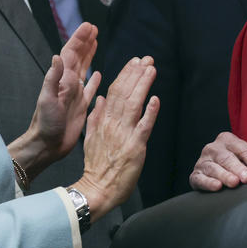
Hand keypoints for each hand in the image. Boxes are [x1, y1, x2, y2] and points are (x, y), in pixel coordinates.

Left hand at [10, 23, 99, 178]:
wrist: (47, 145)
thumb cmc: (46, 124)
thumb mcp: (47, 99)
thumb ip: (53, 78)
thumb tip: (57, 56)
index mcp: (62, 80)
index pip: (71, 54)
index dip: (79, 39)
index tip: (89, 26)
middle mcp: (68, 84)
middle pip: (79, 58)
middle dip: (86, 42)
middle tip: (94, 29)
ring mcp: (75, 95)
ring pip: (85, 70)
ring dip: (90, 55)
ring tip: (96, 43)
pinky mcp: (81, 107)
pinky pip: (90, 89)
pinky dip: (95, 80)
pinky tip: (99, 73)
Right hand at [76, 57, 159, 219]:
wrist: (97, 188)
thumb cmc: (96, 166)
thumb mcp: (91, 137)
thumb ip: (96, 116)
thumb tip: (100, 98)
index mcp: (103, 120)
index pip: (114, 91)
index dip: (125, 74)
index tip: (134, 62)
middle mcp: (113, 124)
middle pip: (124, 92)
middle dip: (136, 73)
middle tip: (146, 59)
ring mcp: (124, 134)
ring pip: (134, 104)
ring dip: (143, 85)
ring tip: (151, 69)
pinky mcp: (135, 146)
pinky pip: (144, 126)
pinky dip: (150, 112)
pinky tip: (155, 99)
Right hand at [189, 132, 246, 191]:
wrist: (211, 171)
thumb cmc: (232, 164)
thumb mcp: (245, 161)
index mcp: (227, 140)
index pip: (243, 150)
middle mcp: (213, 148)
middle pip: (227, 158)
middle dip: (238, 168)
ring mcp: (202, 161)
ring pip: (214, 168)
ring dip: (225, 175)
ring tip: (234, 182)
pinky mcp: (195, 175)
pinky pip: (201, 178)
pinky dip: (209, 183)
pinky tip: (217, 186)